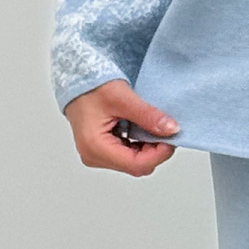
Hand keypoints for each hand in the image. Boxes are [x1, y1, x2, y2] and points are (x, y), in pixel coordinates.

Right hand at [65, 79, 179, 175]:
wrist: (77, 82)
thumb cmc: (91, 87)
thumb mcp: (123, 98)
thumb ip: (148, 115)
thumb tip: (171, 129)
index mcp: (95, 147)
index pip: (137, 164)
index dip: (159, 154)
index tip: (172, 138)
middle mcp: (94, 156)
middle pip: (136, 166)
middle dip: (155, 151)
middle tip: (165, 130)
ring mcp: (97, 155)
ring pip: (134, 163)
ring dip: (148, 148)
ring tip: (152, 127)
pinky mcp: (102, 151)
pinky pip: (128, 156)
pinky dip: (140, 145)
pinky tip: (142, 130)